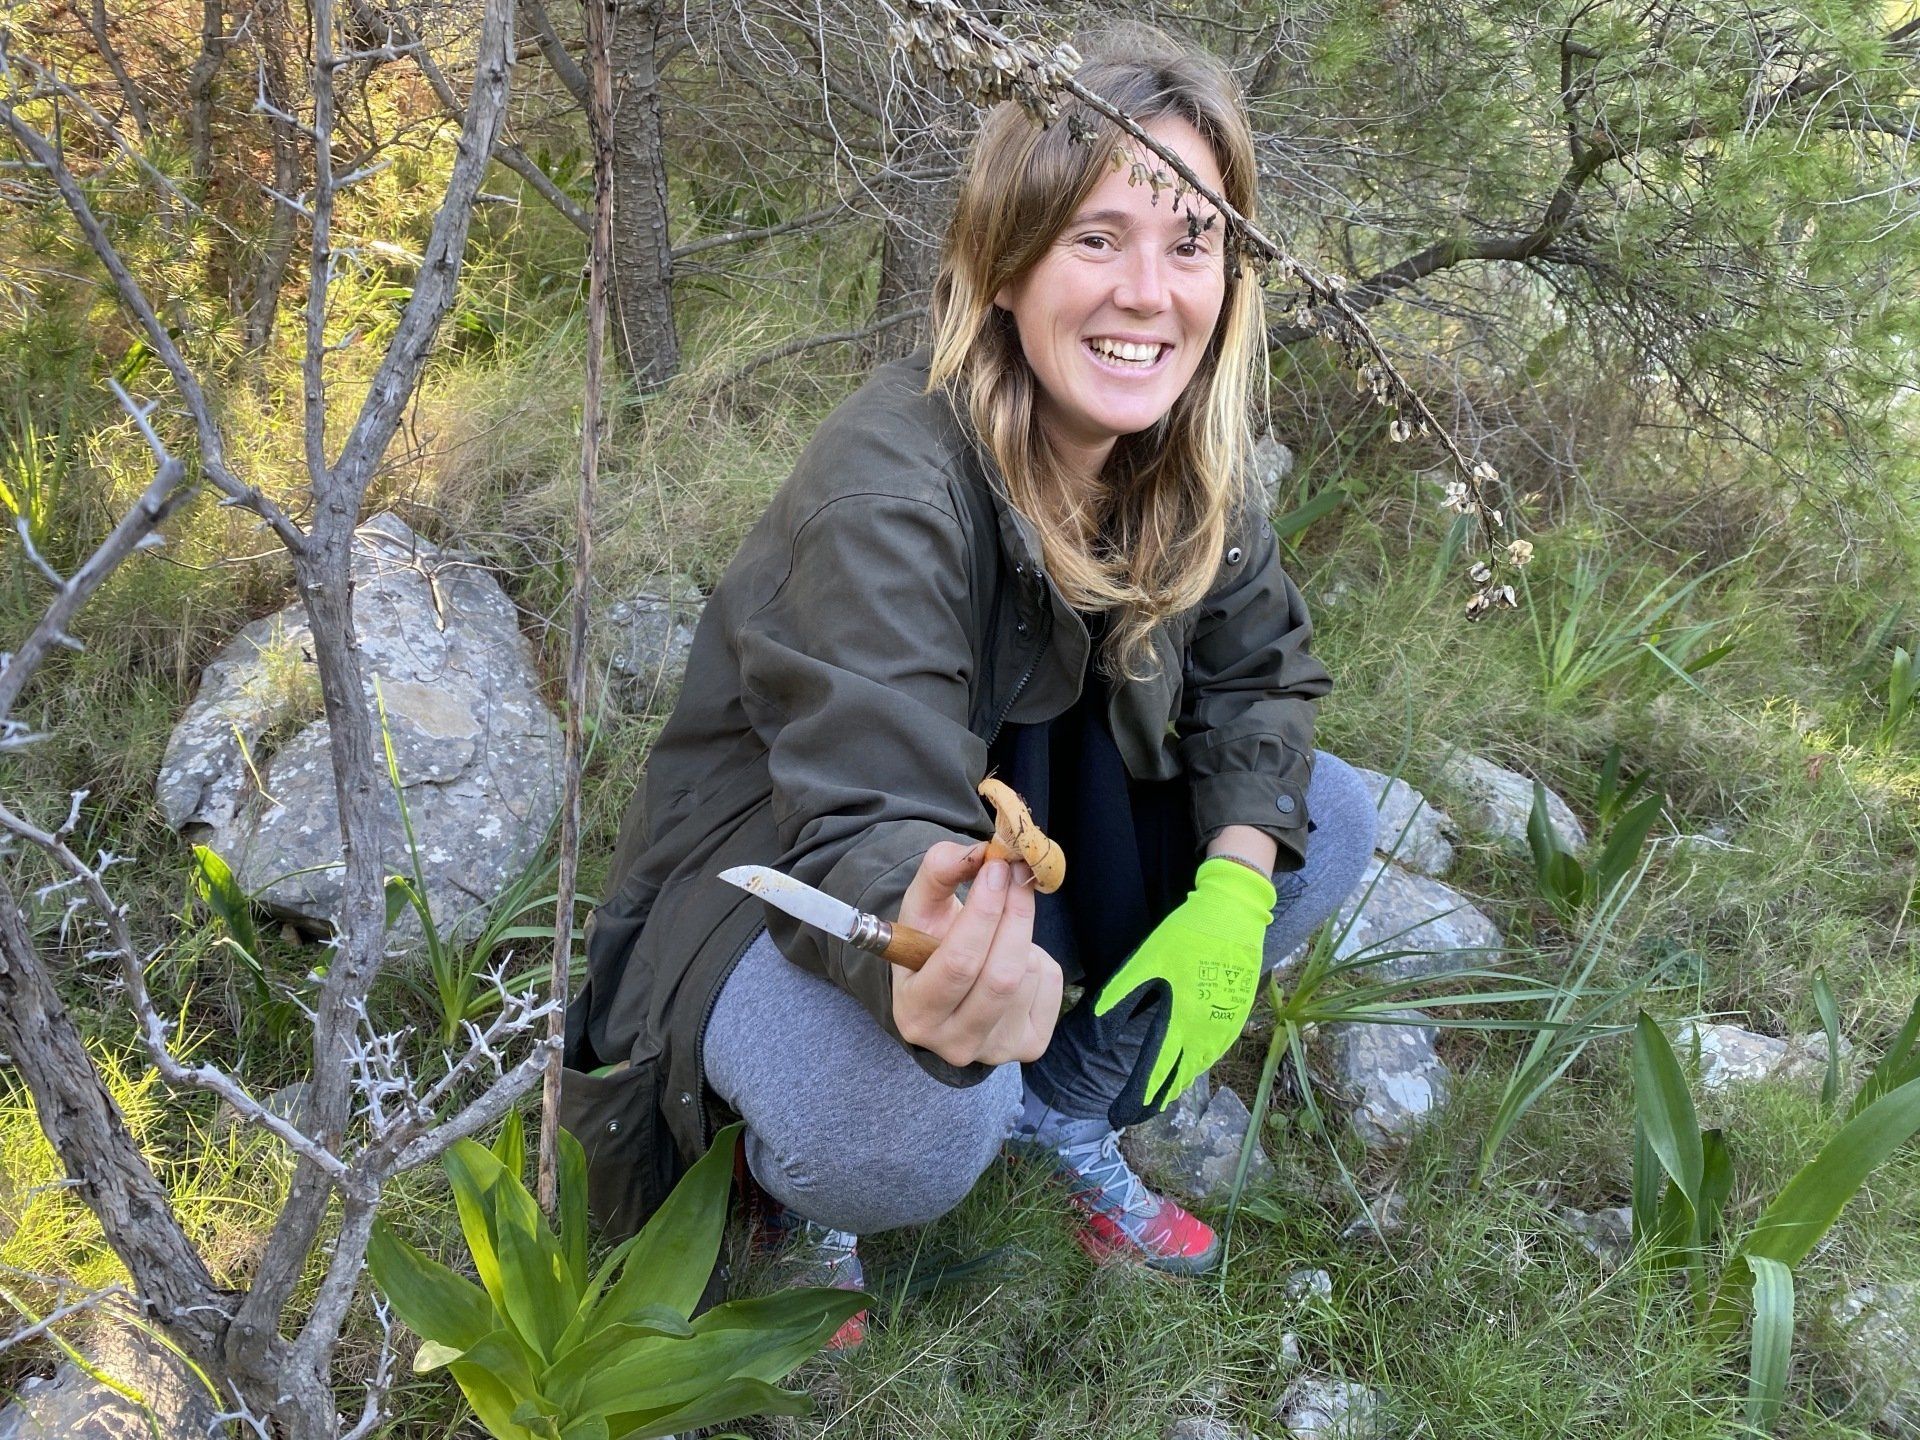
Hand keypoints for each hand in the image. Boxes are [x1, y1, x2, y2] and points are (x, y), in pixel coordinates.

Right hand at [890, 841, 1062, 1067]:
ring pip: (1027, 976)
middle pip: (1001, 976)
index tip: (996, 868)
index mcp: (915, 1012)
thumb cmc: (931, 943)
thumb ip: (939, 871)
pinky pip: (1050, 985)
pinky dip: (1040, 959)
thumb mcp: (921, 907)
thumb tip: (978, 853)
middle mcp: (953, 1043)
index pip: (959, 963)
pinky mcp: (1031, 1045)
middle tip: (1017, 874)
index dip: (984, 912)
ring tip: (1001, 932)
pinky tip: (1016, 959)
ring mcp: (995, 1050)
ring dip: (1022, 937)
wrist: (950, 988)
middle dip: (1015, 915)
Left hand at [1093, 856, 1274, 1115]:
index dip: (1138, 1096)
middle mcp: (1206, 1031)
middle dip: (1157, 1097)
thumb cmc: (1186, 936)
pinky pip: (1215, 1050)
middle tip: (1138, 1113)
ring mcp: (1226, 1025)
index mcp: (1181, 1020)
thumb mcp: (1146, 962)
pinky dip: (1198, 1064)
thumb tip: (1097, 1028)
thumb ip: (1121, 996)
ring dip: (1179, 1082)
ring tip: (1161, 1098)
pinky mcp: (1236, 1014)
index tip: (1120, 1116)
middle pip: (1179, 1076)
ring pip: (1199, 1066)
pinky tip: (1191, 1067)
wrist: (1233, 914)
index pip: (1156, 1070)